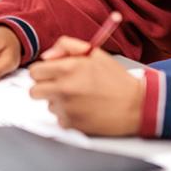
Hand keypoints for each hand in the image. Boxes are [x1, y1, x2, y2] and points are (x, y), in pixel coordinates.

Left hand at [27, 36, 142, 136]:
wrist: (137, 105)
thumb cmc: (117, 80)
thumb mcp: (94, 54)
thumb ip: (67, 46)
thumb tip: (47, 56)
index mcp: (68, 68)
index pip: (34, 72)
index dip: (43, 72)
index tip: (51, 75)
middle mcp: (64, 89)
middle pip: (34, 91)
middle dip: (44, 88)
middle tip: (60, 87)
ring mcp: (66, 108)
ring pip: (48, 105)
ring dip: (58, 102)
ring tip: (79, 98)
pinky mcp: (72, 124)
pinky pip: (59, 119)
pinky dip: (68, 115)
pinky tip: (84, 109)